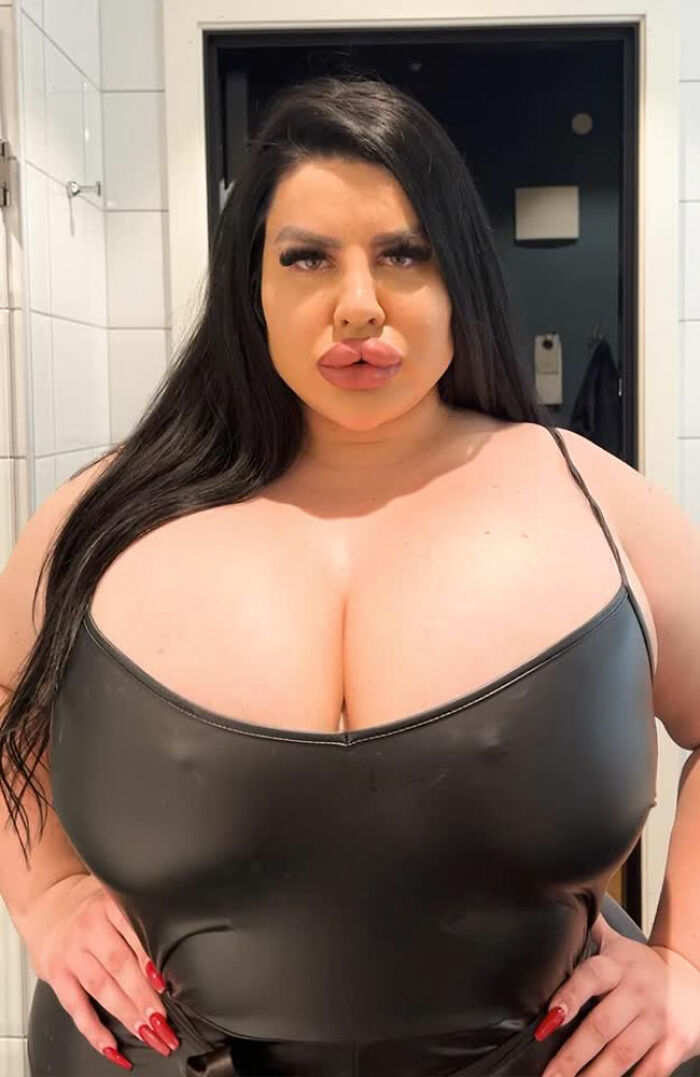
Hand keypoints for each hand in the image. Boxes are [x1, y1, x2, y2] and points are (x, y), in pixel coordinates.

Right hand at [16, 872, 179, 1068]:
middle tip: (163, 1020)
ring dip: (126, 1013)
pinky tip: (111, 1045)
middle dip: (143, 996)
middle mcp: (89, 928)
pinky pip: (76, 1007)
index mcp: (109, 906)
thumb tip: (175, 952)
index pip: (133, 934)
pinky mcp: (57, 975)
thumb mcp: (116, 900)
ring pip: (101, 988)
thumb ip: (139, 922)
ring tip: (147, 1033)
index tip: (164, 984)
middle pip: (119, 965)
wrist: (48, 905)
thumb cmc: (92, 909)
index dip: (149, 960)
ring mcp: (71, 953)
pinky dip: (94, 1030)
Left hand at [537, 917, 699, 1076]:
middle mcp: (637, 992)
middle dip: (572, 1054)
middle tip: (549, 1075)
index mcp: (618, 965)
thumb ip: (588, 932)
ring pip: (622, 1054)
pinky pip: (649, 1071)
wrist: (694, 979)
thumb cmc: (641, 966)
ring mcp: (658, 1020)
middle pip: (602, 1026)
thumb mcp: (616, 944)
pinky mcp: (676, 1044)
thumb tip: (555, 908)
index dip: (570, 996)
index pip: (591, 977)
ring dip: (594, 1076)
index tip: (549, 1018)